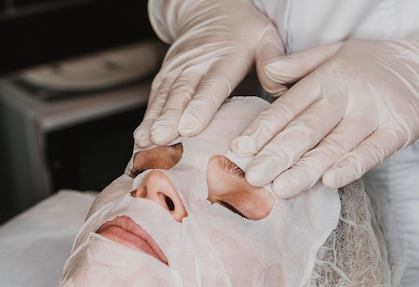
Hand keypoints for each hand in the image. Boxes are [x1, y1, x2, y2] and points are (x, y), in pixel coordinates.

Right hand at [133, 0, 284, 146]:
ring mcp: (177, 69)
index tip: (190, 128)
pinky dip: (146, 118)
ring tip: (145, 142)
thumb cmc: (244, 31)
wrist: (211, 9)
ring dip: (153, 120)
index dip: (200, 107)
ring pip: (164, 96)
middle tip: (161, 139)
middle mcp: (197, 62)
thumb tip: (279, 87)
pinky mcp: (165, 75)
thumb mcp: (266, 37)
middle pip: (182, 92)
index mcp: (226, 56)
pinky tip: (140, 138)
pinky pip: (154, 98)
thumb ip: (273, 61)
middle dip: (169, 117)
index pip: (213, 84)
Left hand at [231, 12, 418, 197]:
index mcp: (324, 78)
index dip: (262, 129)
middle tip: (253, 177)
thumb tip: (267, 72)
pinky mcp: (398, 129)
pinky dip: (351, 166)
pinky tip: (330, 182)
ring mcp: (373, 112)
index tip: (240, 149)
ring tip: (281, 189)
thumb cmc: (370, 65)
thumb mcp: (333, 53)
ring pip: (334, 145)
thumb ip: (298, 65)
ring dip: (306, 169)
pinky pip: (372, 151)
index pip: (287, 108)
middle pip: (306, 129)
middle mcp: (345, 95)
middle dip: (276, 155)